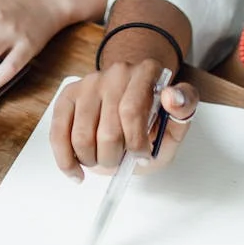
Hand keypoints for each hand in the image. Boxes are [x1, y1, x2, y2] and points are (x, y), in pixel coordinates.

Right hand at [49, 60, 197, 181]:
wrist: (132, 103)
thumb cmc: (153, 119)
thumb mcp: (176, 121)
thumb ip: (184, 109)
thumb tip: (172, 96)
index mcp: (146, 72)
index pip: (131, 111)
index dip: (136, 143)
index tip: (144, 156)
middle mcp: (116, 73)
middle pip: (107, 131)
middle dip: (115, 157)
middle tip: (123, 160)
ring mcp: (89, 83)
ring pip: (82, 136)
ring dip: (93, 160)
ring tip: (105, 159)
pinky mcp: (68, 96)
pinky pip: (58, 133)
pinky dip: (67, 160)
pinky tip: (77, 172)